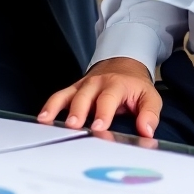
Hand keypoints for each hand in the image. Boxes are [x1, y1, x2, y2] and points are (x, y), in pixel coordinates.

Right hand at [38, 58, 162, 137]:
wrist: (123, 63)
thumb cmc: (135, 85)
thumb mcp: (150, 97)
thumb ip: (150, 114)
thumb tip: (146, 131)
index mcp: (116, 84)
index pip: (108, 98)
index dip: (103, 113)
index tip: (99, 127)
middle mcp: (97, 83)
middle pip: (84, 96)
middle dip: (78, 111)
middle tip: (73, 125)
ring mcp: (83, 86)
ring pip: (68, 94)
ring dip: (58, 107)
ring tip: (48, 120)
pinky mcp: (74, 89)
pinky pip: (60, 96)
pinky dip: (50, 106)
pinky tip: (43, 118)